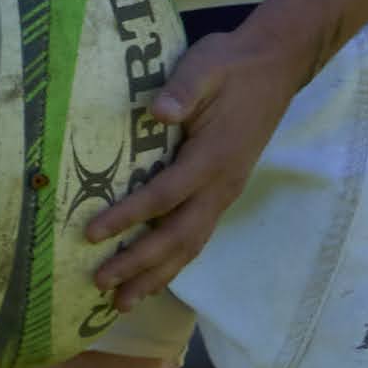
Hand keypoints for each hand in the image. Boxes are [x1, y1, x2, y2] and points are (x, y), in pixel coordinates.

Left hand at [80, 20, 313, 308]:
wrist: (275, 66)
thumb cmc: (232, 65)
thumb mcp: (205, 66)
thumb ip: (182, 90)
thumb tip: (157, 112)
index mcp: (212, 157)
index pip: (165, 196)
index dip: (128, 217)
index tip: (92, 234)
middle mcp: (221, 185)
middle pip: (178, 236)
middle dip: (139, 264)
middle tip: (101, 284)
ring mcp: (226, 192)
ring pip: (191, 245)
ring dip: (157, 276)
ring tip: (124, 302)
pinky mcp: (225, 192)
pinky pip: (199, 236)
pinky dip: (174, 262)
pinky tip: (154, 277)